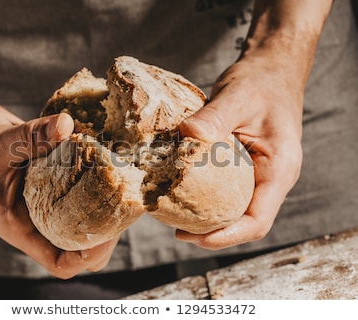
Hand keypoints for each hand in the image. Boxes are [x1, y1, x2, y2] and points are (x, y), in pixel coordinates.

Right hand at [0, 103, 117, 278]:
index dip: (88, 254)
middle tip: (124, 201)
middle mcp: (37, 220)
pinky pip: (81, 191)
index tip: (111, 229)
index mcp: (19, 226)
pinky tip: (109, 161)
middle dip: (106, 230)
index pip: (60, 261)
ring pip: (84, 219)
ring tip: (123, 182)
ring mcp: (47, 203)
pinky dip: (96, 181)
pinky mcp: (55, 183)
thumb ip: (30, 136)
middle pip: (81, 246)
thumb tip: (66, 125)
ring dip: (105, 205)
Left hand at [175, 0, 332, 249]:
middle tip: (176, 229)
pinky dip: (205, 196)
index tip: (192, 237)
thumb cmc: (262, 82)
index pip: (257, 221)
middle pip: (243, 222)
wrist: (271, 68)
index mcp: (279, 170)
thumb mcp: (238, 96)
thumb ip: (214, 117)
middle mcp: (270, 178)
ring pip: (234, 209)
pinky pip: (226, 190)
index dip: (225, 237)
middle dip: (211, 232)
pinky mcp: (243, 165)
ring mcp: (258, 173)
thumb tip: (185, 135)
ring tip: (175, 215)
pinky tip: (181, 190)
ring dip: (207, 217)